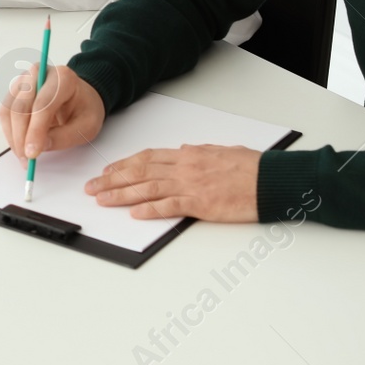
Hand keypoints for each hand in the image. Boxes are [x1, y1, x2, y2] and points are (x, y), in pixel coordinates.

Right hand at [0, 63, 107, 162]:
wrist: (80, 97)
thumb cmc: (84, 109)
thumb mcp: (86, 126)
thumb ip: (64, 136)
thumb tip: (40, 147)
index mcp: (62, 78)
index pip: (42, 105)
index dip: (35, 131)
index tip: (32, 153)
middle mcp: (38, 73)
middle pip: (21, 106)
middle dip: (20, 136)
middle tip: (27, 159)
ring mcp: (24, 80)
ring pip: (8, 109)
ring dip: (13, 136)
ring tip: (24, 156)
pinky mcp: (14, 90)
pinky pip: (5, 113)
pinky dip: (10, 132)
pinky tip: (20, 145)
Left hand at [85, 145, 260, 222]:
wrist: (271, 179)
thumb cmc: (252, 167)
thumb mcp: (221, 152)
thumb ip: (199, 153)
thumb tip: (186, 151)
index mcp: (189, 154)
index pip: (147, 157)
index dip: (123, 164)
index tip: (107, 171)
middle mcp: (185, 167)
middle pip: (140, 172)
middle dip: (112, 180)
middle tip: (93, 187)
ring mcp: (191, 185)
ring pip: (148, 188)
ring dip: (122, 194)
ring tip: (103, 200)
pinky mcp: (201, 203)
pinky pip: (170, 206)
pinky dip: (150, 209)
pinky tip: (134, 213)